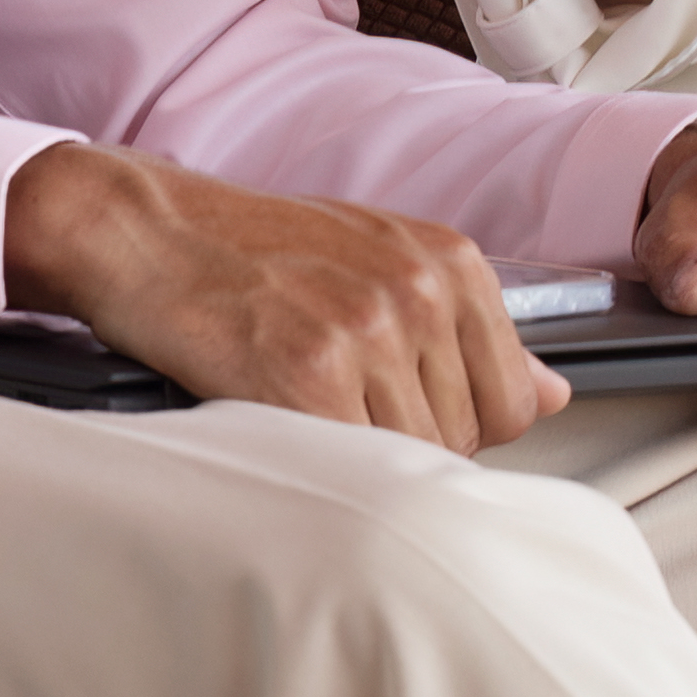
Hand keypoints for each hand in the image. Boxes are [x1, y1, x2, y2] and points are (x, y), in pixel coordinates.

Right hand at [0, 144, 564, 452]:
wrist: (144, 230)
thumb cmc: (249, 247)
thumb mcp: (378, 260)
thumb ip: (466, 328)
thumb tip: (551, 395)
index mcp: (450, 261)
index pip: (514, 398)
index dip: (460, 423)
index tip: (404, 410)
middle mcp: (421, 292)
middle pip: (464, 438)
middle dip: (406, 443)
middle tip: (333, 405)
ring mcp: (368, 335)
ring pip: (411, 460)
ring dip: (360, 460)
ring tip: (300, 408)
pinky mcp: (309, 378)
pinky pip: (352, 466)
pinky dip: (318, 464)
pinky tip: (279, 421)